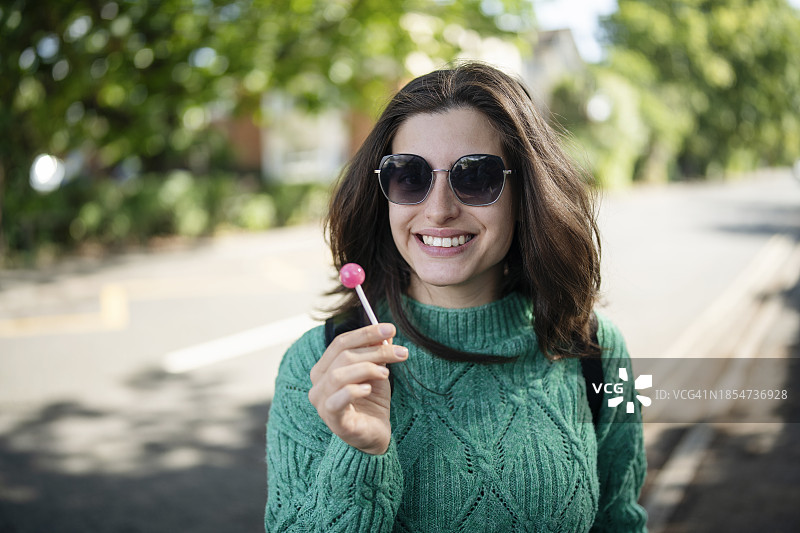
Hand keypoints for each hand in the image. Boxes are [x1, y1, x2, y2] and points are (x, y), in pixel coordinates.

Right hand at [309, 323, 407, 454]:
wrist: (376, 435)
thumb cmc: (372, 402)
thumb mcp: (377, 371)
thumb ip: (377, 352)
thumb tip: (387, 333)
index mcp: (325, 368)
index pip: (341, 342)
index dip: (366, 333)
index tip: (391, 328)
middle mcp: (318, 384)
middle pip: (343, 356)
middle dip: (375, 350)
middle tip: (401, 352)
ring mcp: (322, 403)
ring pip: (339, 375)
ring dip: (367, 368)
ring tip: (387, 373)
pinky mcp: (333, 421)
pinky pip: (338, 400)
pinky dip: (354, 391)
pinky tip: (369, 389)